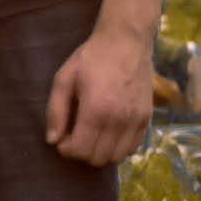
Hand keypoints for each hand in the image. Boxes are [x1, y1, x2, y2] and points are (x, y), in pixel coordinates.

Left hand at [46, 22, 155, 166]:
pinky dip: (118, 148)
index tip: (61, 139)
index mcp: (96, 110)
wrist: (126, 42)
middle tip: (74, 137)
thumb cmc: (91, 59)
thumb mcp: (64, 79)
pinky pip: (133, 148)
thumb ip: (56, 111)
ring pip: (117, 157)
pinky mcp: (148, 118)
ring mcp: (136, 120)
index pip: (80, 150)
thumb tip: (52, 140)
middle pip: (98, 158)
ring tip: (91, 136)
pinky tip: (108, 134)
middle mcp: (119, 119)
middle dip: (81, 153)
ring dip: (100, 153)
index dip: (66, 150)